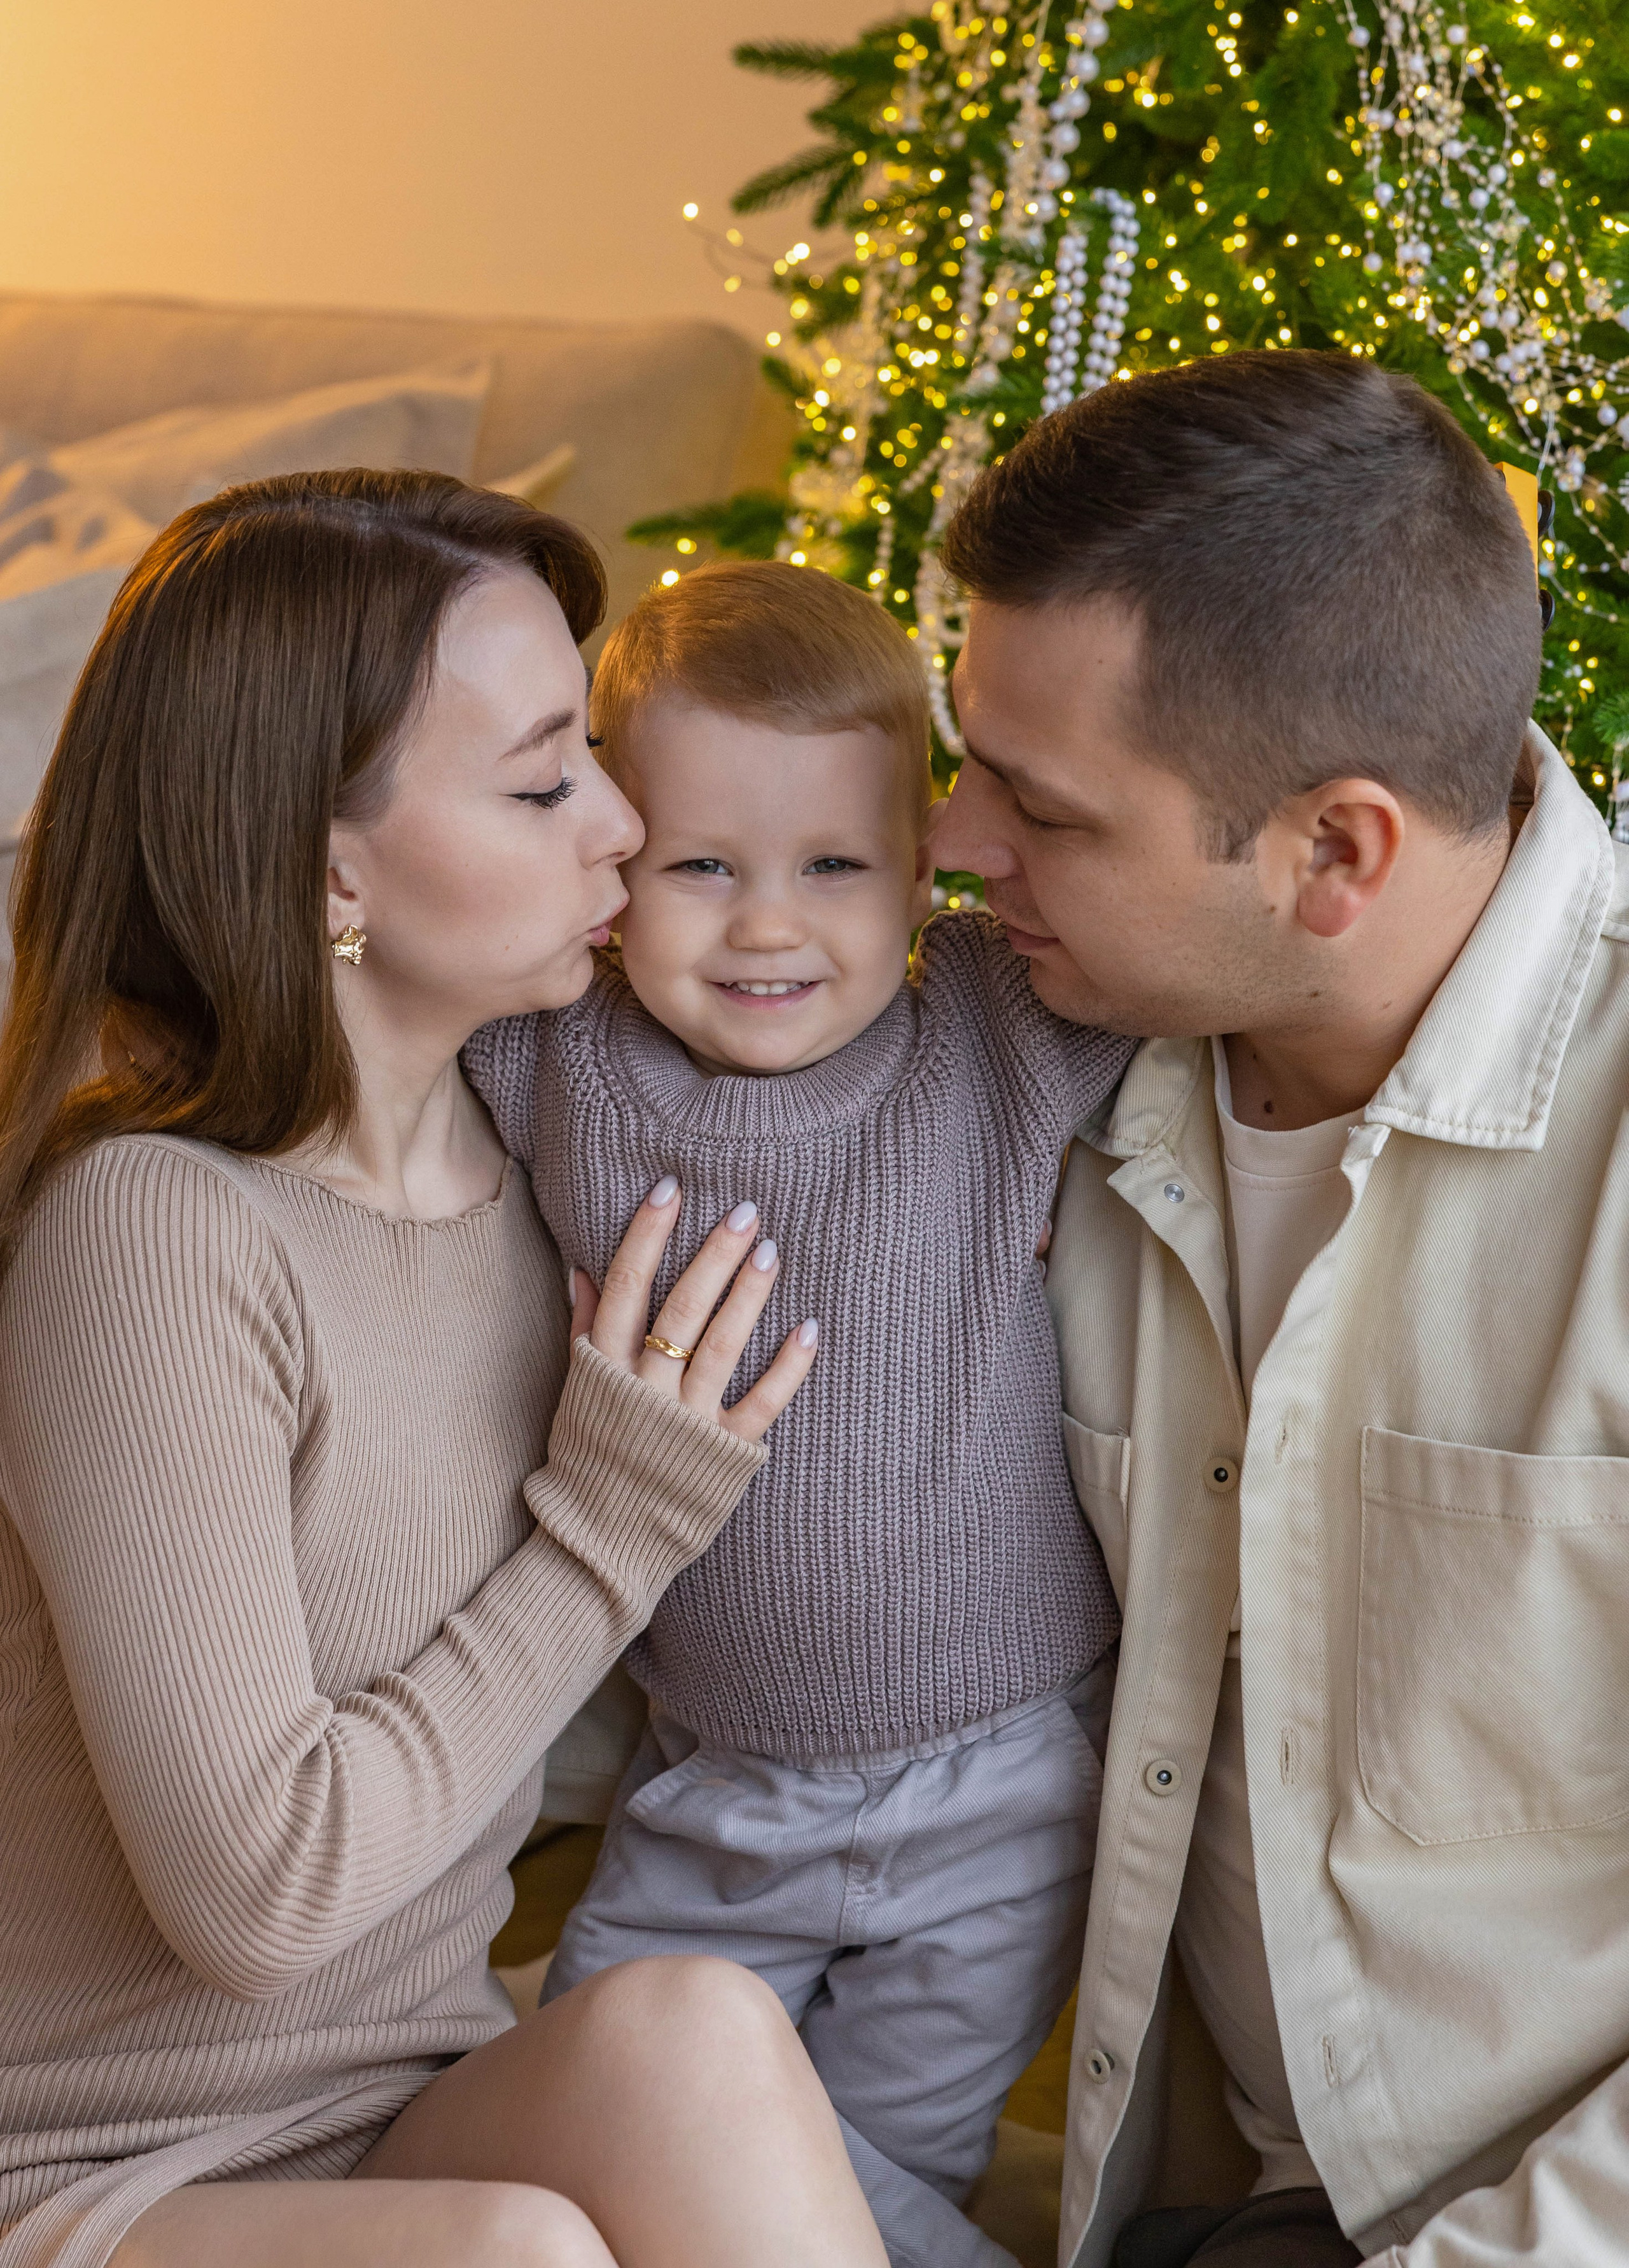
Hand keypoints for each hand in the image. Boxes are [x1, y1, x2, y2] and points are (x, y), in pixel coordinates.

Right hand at [568, 1177, 817, 1443]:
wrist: (600, 1543)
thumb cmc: (590, 1459)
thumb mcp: (577, 1392)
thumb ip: (584, 1330)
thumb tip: (582, 1268)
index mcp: (605, 1369)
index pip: (626, 1287)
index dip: (647, 1234)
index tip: (671, 1188)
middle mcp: (644, 1391)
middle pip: (680, 1309)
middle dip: (713, 1256)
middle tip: (746, 1211)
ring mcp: (685, 1423)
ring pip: (721, 1347)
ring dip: (748, 1296)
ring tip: (771, 1251)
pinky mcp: (724, 1456)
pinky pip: (762, 1404)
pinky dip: (788, 1368)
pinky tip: (809, 1329)